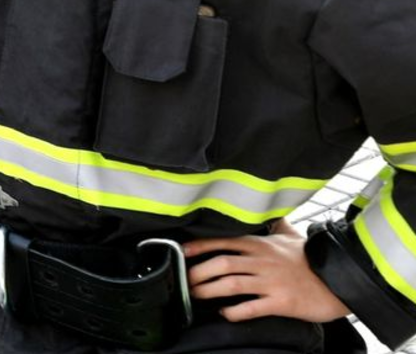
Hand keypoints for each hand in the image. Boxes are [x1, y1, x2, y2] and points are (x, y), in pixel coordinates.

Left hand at [184, 220, 349, 322]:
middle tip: (184, 281)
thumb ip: (276, 224)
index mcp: (261, 245)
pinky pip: (251, 307)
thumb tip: (270, 211)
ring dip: (209, 291)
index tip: (183, 252)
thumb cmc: (312, 259)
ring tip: (196, 296)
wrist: (341, 280)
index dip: (200, 247)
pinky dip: (234, 311)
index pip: (223, 242)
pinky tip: (225, 313)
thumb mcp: (292, 236)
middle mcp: (262, 261)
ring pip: (231, 284)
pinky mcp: (281, 302)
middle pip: (221, 264)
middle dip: (198, 273)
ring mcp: (271, 282)